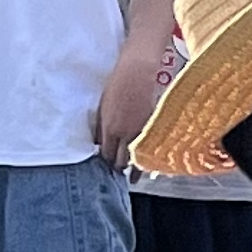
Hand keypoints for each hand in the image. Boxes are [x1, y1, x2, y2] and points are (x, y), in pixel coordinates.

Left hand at [95, 55, 156, 169]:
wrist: (136, 74)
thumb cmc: (116, 86)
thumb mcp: (101, 107)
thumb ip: (100, 128)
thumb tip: (98, 144)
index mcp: (109, 129)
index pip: (107, 155)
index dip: (107, 163)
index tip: (108, 167)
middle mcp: (124, 135)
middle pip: (121, 161)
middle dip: (120, 168)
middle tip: (120, 174)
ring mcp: (140, 132)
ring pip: (137, 158)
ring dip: (135, 168)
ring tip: (134, 177)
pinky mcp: (153, 128)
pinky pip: (149, 149)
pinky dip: (147, 157)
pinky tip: (146, 162)